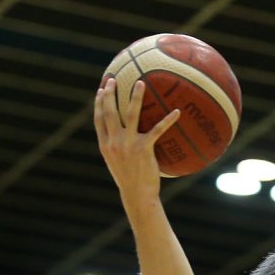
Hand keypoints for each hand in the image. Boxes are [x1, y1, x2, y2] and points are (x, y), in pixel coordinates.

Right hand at [93, 78, 180, 201]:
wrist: (137, 194)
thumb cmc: (129, 179)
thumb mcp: (116, 162)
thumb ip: (116, 147)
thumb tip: (122, 136)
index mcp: (105, 145)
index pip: (98, 119)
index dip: (99, 103)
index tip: (100, 90)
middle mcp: (113, 142)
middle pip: (109, 112)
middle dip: (110, 94)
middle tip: (114, 80)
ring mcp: (127, 144)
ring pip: (131, 114)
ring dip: (136, 97)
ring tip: (141, 83)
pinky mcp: (143, 148)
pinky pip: (157, 130)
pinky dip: (168, 120)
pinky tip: (176, 112)